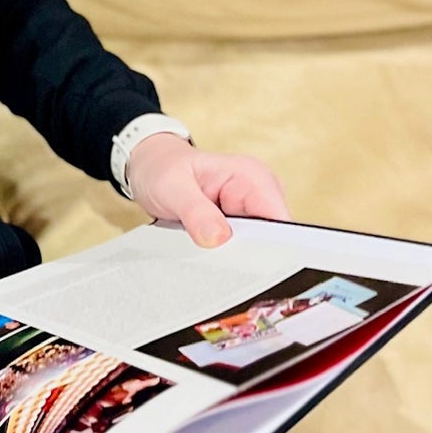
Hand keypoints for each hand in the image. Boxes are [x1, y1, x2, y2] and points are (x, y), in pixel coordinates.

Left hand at [124, 135, 289, 247]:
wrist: (151, 167)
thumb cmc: (162, 168)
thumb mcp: (172, 187)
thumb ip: (196, 212)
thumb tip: (219, 238)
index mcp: (252, 176)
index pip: (279, 221)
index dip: (270, 248)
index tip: (246, 265)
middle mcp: (259, 192)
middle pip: (273, 239)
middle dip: (250, 257)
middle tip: (217, 262)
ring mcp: (252, 209)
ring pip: (260, 248)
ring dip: (238, 258)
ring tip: (208, 253)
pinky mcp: (242, 224)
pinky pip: (245, 248)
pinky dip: (231, 256)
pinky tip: (210, 256)